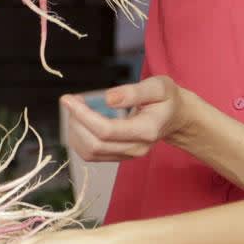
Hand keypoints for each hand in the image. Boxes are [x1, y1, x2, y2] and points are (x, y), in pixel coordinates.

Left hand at [59, 76, 188, 163]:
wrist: (174, 117)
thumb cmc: (166, 98)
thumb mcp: (158, 86)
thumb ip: (133, 92)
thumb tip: (107, 99)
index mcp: (147, 131)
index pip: (107, 131)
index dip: (83, 115)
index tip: (68, 98)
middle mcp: (137, 149)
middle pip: (95, 144)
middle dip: (76, 122)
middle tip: (72, 100)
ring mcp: (128, 156)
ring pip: (90, 152)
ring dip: (75, 130)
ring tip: (77, 108)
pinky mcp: (118, 156)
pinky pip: (91, 154)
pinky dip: (79, 137)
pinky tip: (81, 120)